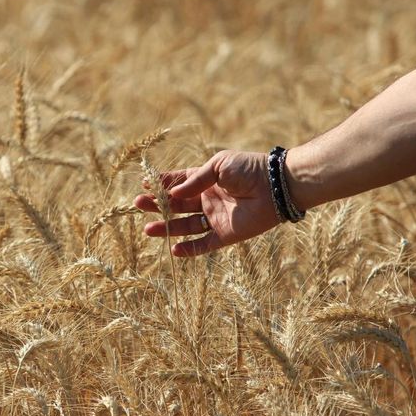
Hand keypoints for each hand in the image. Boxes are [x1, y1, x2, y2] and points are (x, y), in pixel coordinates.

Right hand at [134, 150, 280, 256]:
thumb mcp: (218, 166)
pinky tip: (173, 250)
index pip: (179, 183)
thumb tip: (172, 193)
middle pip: (177, 205)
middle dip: (158, 205)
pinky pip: (204, 245)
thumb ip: (195, 180)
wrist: (277, 186)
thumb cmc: (250, 169)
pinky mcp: (225, 235)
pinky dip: (189, 249)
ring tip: (148, 229)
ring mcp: (216, 218)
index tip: (144, 185)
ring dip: (167, 228)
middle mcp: (208, 200)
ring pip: (185, 226)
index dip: (162, 185)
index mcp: (207, 181)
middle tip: (138, 205)